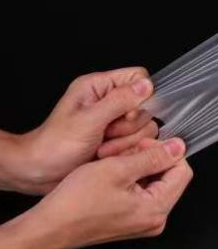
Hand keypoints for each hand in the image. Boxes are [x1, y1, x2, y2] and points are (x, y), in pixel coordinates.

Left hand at [11, 67, 158, 193]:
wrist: (40, 171)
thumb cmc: (55, 144)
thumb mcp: (88, 120)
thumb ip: (119, 101)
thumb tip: (146, 85)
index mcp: (99, 86)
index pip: (138, 77)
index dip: (139, 97)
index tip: (124, 115)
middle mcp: (109, 100)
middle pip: (145, 105)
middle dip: (128, 126)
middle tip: (105, 134)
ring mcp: (115, 120)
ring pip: (145, 125)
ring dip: (126, 141)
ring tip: (102, 147)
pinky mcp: (119, 138)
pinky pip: (140, 141)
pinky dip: (125, 151)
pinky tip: (106, 154)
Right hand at [34, 138, 190, 246]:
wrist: (48, 227)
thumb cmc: (75, 203)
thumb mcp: (118, 169)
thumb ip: (153, 157)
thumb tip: (178, 147)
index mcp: (157, 209)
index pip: (182, 170)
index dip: (164, 152)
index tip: (141, 145)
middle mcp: (154, 219)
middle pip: (168, 176)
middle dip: (148, 158)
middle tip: (123, 154)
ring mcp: (143, 222)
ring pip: (154, 181)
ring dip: (137, 166)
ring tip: (112, 163)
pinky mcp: (131, 220)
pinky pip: (141, 191)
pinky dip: (129, 178)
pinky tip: (109, 174)